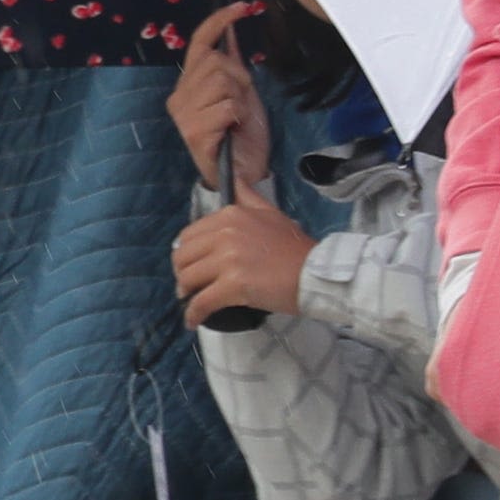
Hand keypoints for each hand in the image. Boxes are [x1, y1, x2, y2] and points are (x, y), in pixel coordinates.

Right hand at [167, 1, 271, 192]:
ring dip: (240, 100)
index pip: (199, 43)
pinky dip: (238, 117)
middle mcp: (179, 98)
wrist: (244, 173)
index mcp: (188, 85)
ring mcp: (184, 117)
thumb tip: (230, 30)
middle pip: (216, 62)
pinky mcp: (194, 135)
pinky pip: (226, 108)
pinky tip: (233, 131)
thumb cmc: (242, 135)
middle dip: (239, 78)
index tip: (241, 7)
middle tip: (242, 102)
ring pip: (222, 82)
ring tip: (237, 119)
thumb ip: (231, 63)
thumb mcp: (241, 92)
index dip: (219, 21)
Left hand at [174, 190, 313, 323]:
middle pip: (183, 256)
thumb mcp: (271, 212)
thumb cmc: (296, 250)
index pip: (189, 235)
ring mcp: (229, 259)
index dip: (186, 254)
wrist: (317, 274)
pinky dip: (193, 314)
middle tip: (189, 287)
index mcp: (231, 215)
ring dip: (186, 294)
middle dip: (182, 273)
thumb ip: (247, 197)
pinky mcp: (233, 285)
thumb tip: (234, 178)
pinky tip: (194, 321)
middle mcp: (226, 233)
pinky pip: (201, 302)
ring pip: (188, 278)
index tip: (191, 266)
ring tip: (192, 301)